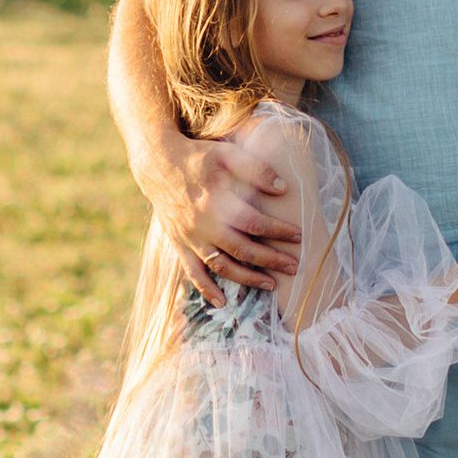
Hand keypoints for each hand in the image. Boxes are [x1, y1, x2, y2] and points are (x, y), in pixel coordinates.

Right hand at [155, 128, 300, 292]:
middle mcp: (203, 224)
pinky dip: (206, 289)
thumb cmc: (199, 158)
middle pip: (243, 249)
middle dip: (271, 260)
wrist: (158, 164)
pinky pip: (193, 272)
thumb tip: (283, 188)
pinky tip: (222, 303)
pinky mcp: (180, 244)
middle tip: (295, 267)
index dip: (278, 230)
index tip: (299, 235)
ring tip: (271, 285)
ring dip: (247, 278)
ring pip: (221, 266)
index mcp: (216, 201)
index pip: (254, 222)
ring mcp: (191, 237)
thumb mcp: (228, 154)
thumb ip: (256, 170)